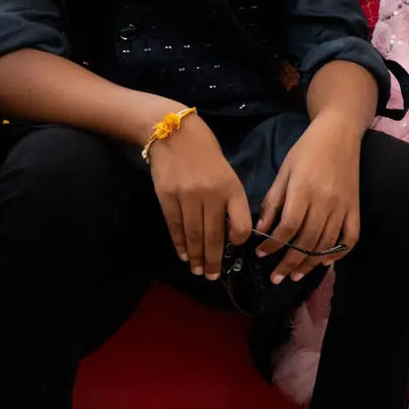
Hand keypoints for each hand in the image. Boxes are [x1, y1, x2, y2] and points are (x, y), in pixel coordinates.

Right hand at [145, 113, 249, 281]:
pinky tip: (184, 255)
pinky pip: (175, 227)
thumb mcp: (226, 171)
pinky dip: (180, 244)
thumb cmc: (205, 152)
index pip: (240, 224)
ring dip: (196, 257)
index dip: (238, 240)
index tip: (233, 248)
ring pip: (194, 236)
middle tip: (211, 276)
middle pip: (214, 236)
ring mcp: (187, 197)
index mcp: (230, 187)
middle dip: (213, 260)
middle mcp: (211, 194)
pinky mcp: (167, 197)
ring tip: (197, 271)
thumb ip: (229, 198)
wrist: (174, 132)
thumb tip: (228, 230)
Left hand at [256, 112, 363, 282]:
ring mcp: (343, 206)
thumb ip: (273, 200)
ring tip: (295, 275)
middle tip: (276, 277)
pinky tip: (325, 263)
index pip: (288, 228)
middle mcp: (325, 202)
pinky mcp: (355, 208)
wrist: (339, 133)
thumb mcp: (284, 170)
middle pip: (306, 242)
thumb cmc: (306, 149)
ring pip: (326, 244)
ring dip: (309, 264)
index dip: (273, 246)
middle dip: (289, 263)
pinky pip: (350, 237)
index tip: (262, 255)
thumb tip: (261, 230)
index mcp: (303, 190)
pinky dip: (339, 253)